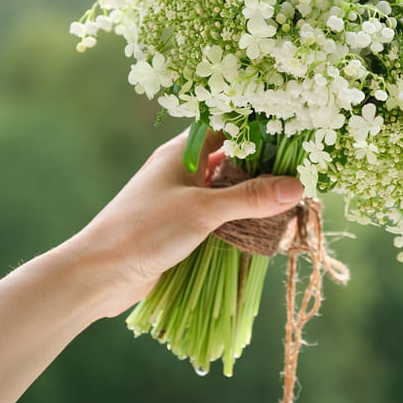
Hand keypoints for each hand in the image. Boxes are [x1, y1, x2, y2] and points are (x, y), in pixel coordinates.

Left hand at [64, 129, 304, 317]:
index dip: (261, 131)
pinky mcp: (182, 227)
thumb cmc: (145, 230)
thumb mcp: (202, 211)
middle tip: (302, 175)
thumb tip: (298, 185)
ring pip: (228, 191)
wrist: (99, 274)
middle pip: (233, 160)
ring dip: (253, 198)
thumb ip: (250, 198)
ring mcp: (182, 199)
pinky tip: (263, 229)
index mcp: (182, 152)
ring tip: (291, 203)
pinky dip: (241, 220)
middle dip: (264, 169)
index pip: (229, 128)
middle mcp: (183, 171)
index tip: (296, 136)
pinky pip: (219, 217)